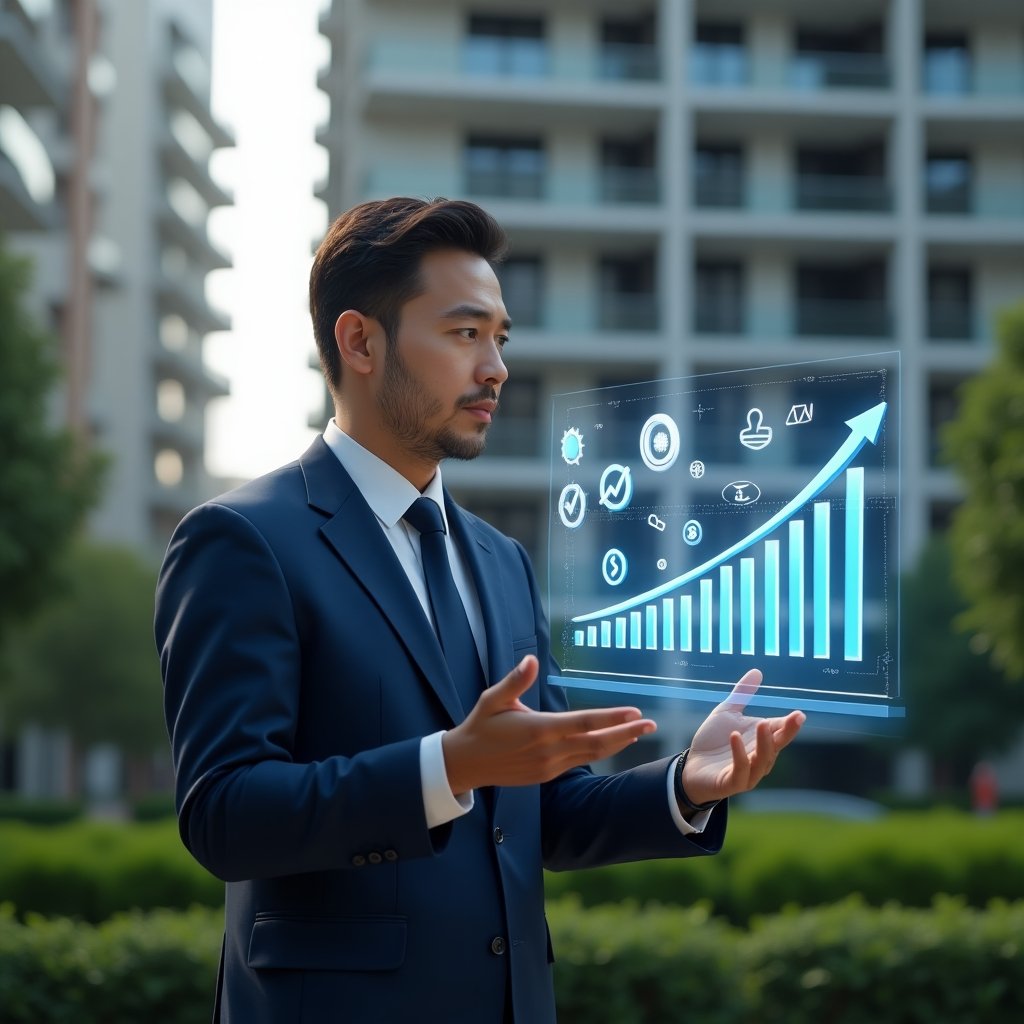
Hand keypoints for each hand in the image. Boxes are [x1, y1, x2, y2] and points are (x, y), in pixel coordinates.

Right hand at [442, 655, 656, 794]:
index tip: (634, 712)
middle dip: (627, 733)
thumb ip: (515, 681)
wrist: (466, 763)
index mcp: (539, 729)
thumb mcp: (493, 699)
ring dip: (617, 743)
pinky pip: (579, 761)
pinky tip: (610, 743)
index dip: (612, 718)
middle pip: (597, 743)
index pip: (584, 723)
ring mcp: (549, 766)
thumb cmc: (481, 725)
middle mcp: (548, 750)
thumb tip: (531, 659)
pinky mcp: (547, 775)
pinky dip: (599, 751)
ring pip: (592, 754)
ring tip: (638, 731)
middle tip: (651, 723)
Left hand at [680, 669, 804, 806]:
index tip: (799, 714)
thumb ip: (742, 695)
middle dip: (786, 733)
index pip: (780, 731)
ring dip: (764, 743)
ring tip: (764, 724)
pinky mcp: (732, 782)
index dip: (791, 724)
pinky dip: (740, 755)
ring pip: (762, 760)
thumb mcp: (727, 712)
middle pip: (777, 746)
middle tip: (794, 718)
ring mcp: (748, 772)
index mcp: (761, 741)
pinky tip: (735, 737)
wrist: (692, 765)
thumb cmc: (714, 740)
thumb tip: (757, 671)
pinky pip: (740, 770)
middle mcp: (760, 758)